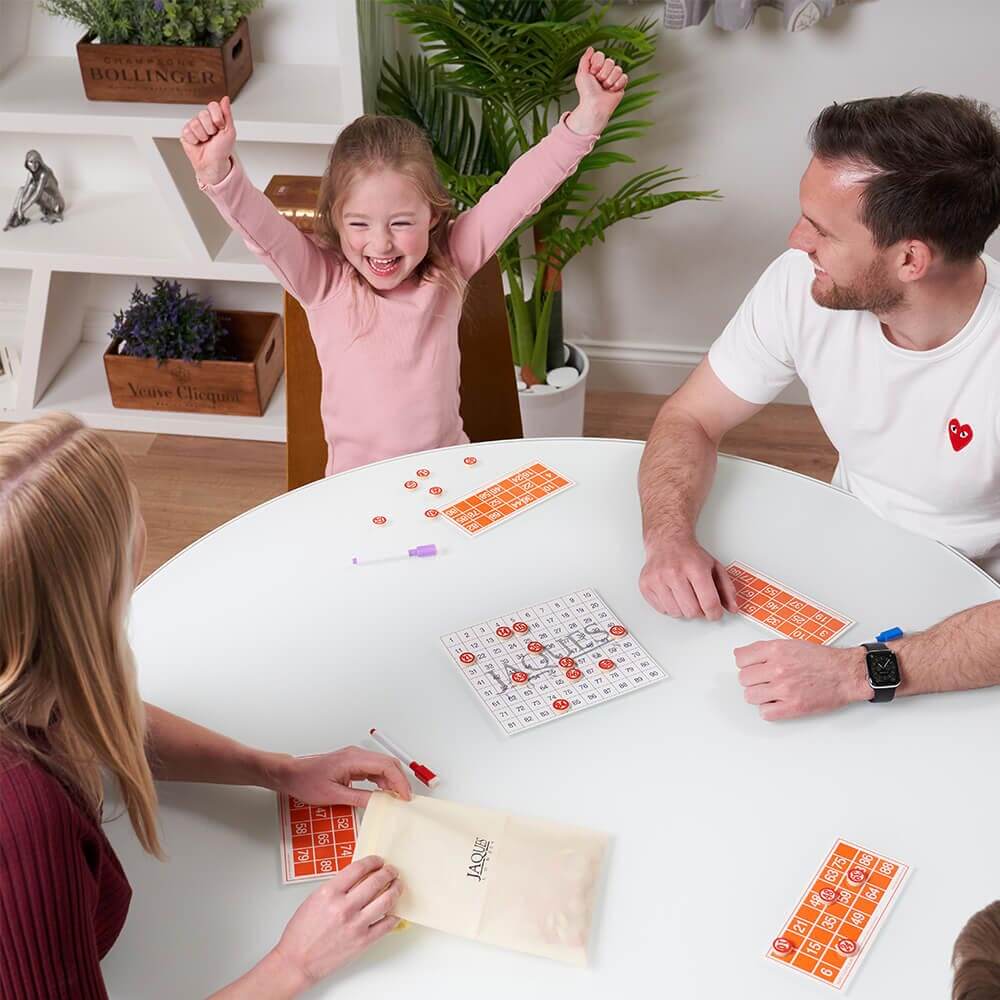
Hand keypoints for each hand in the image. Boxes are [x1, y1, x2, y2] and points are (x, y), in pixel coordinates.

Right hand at [180, 96, 236, 185]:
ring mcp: (194, 125)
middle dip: (210, 129)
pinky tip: (198, 143)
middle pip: (203, 114)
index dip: (217, 118)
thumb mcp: (229, 131)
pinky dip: (194, 140)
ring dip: (203, 136)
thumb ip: (227, 114)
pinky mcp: (185, 133)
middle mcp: (204, 120)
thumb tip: (225, 98)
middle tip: (213, 136)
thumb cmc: (223, 150)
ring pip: (195, 123)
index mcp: (215, 117)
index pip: (213, 106)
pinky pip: (187, 131)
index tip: (221, 127)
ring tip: (206, 141)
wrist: (214, 164)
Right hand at [270, 855, 401, 990]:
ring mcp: (356, 924)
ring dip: (396, 889)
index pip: (359, 868)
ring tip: (397, 885)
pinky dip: (393, 915)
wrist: (297, 962)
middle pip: (376, 881)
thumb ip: (337, 887)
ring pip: (386, 900)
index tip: (378, 861)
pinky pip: (386, 925)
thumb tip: (358, 877)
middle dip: (388, 872)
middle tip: (392, 870)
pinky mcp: (363, 941)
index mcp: (329, 893)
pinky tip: (394, 911)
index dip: (373, 861)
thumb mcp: (315, 899)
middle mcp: (344, 907)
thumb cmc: (301, 932)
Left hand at [275, 746, 411, 807]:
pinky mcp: (353, 764)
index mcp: (353, 759)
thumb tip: (379, 802)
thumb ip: (358, 798)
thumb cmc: (306, 781)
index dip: (399, 781)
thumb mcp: (333, 795)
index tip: (405, 796)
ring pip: (383, 766)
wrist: (291, 774)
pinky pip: (374, 770)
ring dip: (392, 781)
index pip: (385, 766)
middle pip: (388, 763)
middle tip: (405, 799)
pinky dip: (383, 780)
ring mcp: (356, 758)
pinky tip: (384, 793)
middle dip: (400, 780)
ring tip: (397, 798)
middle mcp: (357, 755)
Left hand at [566, 47, 627, 135]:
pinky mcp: (621, 84)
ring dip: (610, 80)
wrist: (594, 106)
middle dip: (603, 73)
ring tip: (605, 88)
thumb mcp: (581, 74)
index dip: (597, 63)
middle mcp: (605, 71)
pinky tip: (612, 90)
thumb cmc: (586, 92)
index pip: (601, 55)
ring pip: (618, 69)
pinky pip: (624, 77)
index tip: (593, 73)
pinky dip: (617, 84)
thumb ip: (585, 59)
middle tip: (599, 82)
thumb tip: (591, 48)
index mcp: (596, 67)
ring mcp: (613, 77)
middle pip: (610, 61)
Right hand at [639, 532, 737, 619]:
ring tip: (685, 595)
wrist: (667, 541)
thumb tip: (733, 607)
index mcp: (695, 568)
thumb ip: (727, 588)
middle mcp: (674, 573)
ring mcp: (658, 579)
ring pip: (677, 613)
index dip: (715, 613)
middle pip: (692, 611)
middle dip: (699, 611)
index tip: (715, 613)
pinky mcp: (646, 585)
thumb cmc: (690, 555)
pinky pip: (662, 610)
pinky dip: (670, 606)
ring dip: (684, 609)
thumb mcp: (715, 567)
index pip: (709, 602)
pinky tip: (672, 594)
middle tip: (698, 600)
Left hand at [735, 640, 868, 720]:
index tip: (753, 668)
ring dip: (759, 696)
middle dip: (753, 681)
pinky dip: (769, 710)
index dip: (746, 664)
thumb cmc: (822, 659)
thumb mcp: (790, 644)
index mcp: (775, 650)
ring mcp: (784, 688)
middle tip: (765, 681)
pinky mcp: (793, 706)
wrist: (846, 673)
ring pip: (750, 696)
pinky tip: (778, 704)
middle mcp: (777, 668)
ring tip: (772, 693)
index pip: (740, 659)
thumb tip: (741, 655)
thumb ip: (765, 650)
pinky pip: (765, 713)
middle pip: (744, 679)